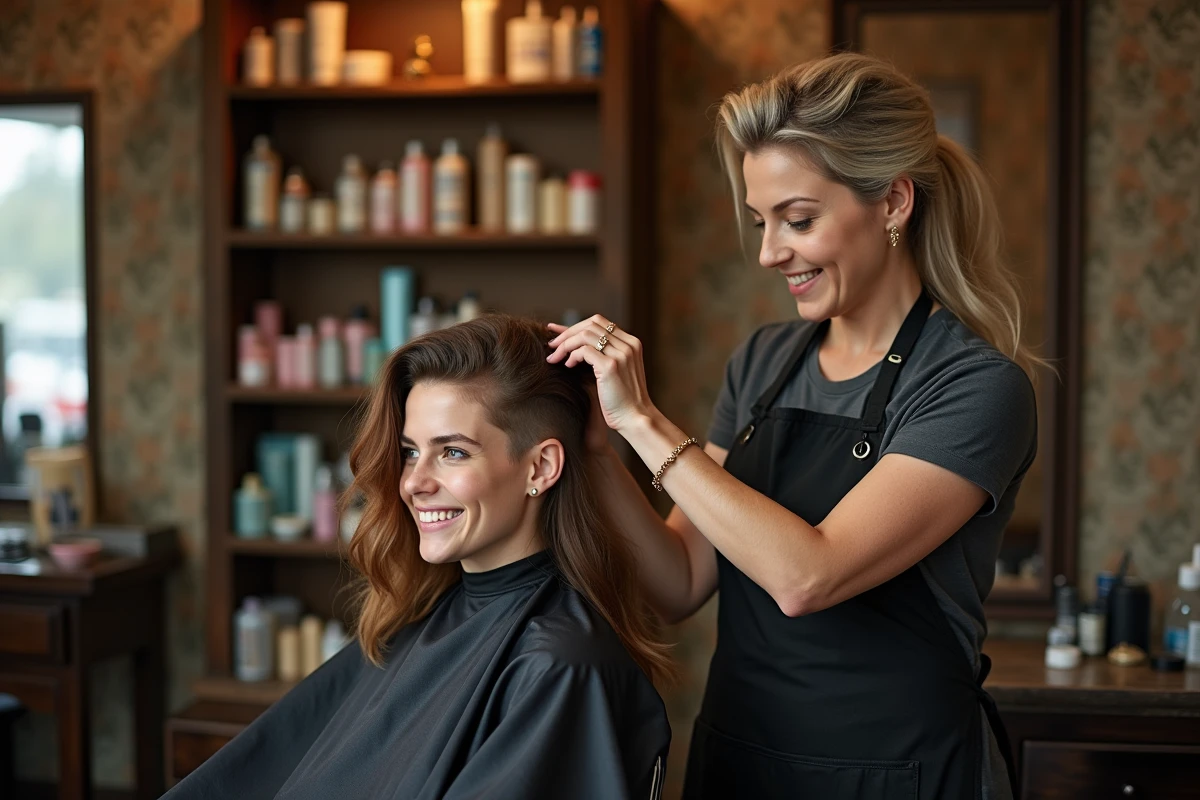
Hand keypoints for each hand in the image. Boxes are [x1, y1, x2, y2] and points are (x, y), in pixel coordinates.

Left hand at [546, 315, 655, 439]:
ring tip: (555, 358)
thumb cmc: (621, 400)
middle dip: (567, 332)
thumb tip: (574, 345)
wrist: (635, 419)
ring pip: (585, 334)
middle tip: (552, 344)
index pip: (599, 322)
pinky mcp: (610, 366)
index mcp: (631, 343)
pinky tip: (567, 366)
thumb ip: (601, 355)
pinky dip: (572, 355)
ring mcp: (621, 354)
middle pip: (591, 323)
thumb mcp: (615, 372)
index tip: (556, 331)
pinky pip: (584, 350)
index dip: (575, 325)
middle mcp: (628, 344)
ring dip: (565, 344)